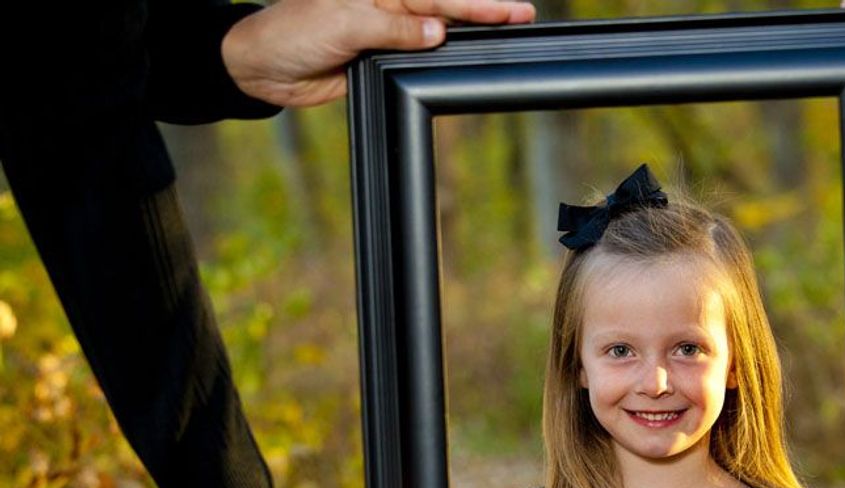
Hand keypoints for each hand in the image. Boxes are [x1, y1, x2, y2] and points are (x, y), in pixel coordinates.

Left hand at [222, 0, 536, 106]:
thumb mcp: (344, 24)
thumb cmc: (292, 32)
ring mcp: (388, 33)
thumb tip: (437, 32)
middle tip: (525, 15)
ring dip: (472, 35)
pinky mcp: (382, 60)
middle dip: (487, 11)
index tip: (510, 7)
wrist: (262, 67)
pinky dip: (445, 60)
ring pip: (440, 33)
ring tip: (510, 33)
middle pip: (447, 8)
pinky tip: (470, 58)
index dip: (476, 1)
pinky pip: (421, 60)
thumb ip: (393, 28)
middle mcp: (388, 6)